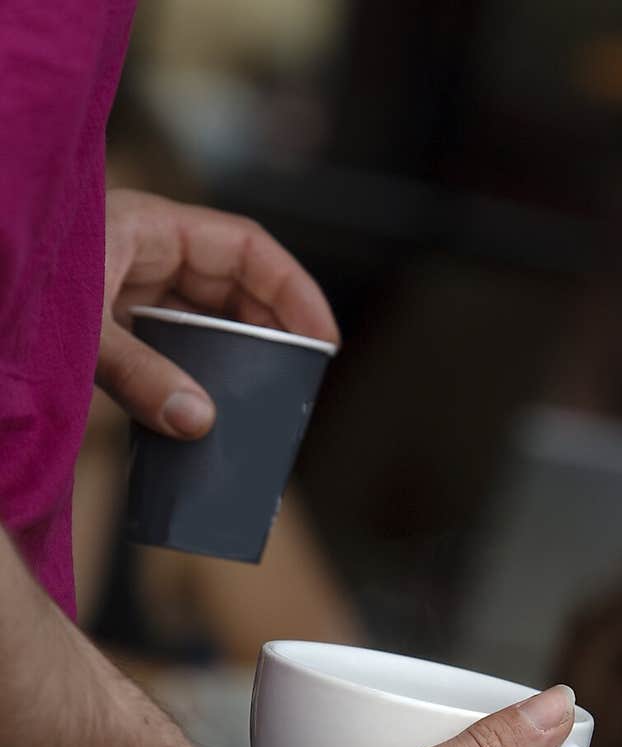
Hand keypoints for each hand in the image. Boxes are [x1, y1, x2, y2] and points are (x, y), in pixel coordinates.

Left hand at [98, 189, 338, 438]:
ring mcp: (121, 288)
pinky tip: (201, 406)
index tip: (322, 338)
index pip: (245, 247)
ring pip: (199, 319)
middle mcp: (141, 253)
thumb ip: (136, 373)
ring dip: (228, 357)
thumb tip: (198, 422)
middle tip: (297, 379)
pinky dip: (187, 373)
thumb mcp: (76, 325)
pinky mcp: (103, 324)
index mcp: (146, 227)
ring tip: (256, 398)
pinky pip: (163, 345)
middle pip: (231, 286)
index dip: (294, 289)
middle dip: (269, 330)